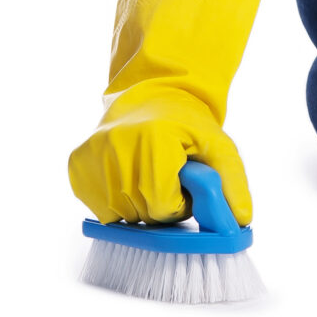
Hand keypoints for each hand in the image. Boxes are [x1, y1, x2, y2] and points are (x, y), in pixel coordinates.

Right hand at [65, 0, 271, 227]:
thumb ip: (232, 184)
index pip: (162, 206)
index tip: (182, 182)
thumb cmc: (187, 125)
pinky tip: (126, 177)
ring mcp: (92, 155)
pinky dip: (113, 201)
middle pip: (139, 212)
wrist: (150, 95)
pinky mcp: (77, 163)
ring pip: (116, 214)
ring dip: (136, 206)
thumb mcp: (218, 146)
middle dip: (158, 206)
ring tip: (147, 175)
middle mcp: (115, 146)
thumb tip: (239, 221)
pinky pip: (96, 207)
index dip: (178, 203)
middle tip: (167, 178)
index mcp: (152, 140)